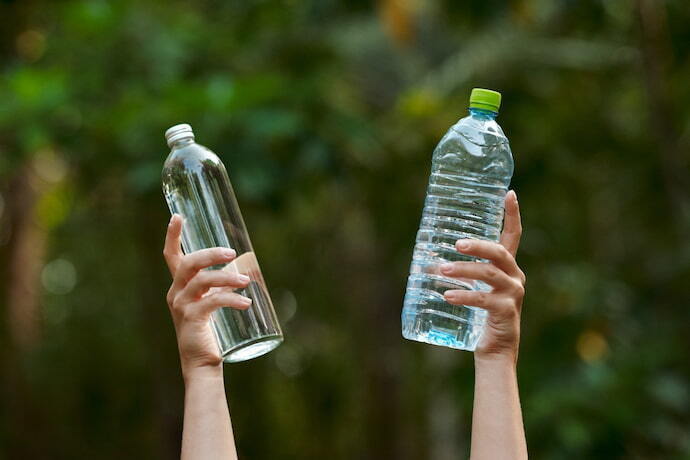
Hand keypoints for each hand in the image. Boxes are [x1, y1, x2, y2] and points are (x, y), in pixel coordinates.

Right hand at [163, 215, 251, 378]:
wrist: (203, 364)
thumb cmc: (210, 332)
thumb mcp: (211, 303)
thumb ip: (220, 286)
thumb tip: (245, 267)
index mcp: (179, 286)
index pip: (171, 256)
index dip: (172, 235)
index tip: (177, 215)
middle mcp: (175, 293)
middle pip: (188, 263)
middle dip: (209, 253)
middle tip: (231, 252)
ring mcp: (181, 306)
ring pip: (202, 281)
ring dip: (227, 278)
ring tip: (247, 282)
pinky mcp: (191, 320)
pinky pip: (212, 302)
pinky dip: (231, 300)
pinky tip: (246, 304)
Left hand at [441, 190, 524, 362]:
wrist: (494, 351)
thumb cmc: (479, 316)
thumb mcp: (473, 288)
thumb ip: (460, 272)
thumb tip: (425, 260)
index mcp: (508, 267)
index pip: (513, 235)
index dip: (512, 214)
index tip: (510, 193)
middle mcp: (515, 277)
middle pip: (499, 252)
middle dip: (477, 245)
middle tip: (456, 243)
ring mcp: (513, 294)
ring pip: (488, 275)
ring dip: (463, 270)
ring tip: (441, 270)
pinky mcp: (506, 312)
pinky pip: (484, 300)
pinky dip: (464, 296)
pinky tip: (447, 296)